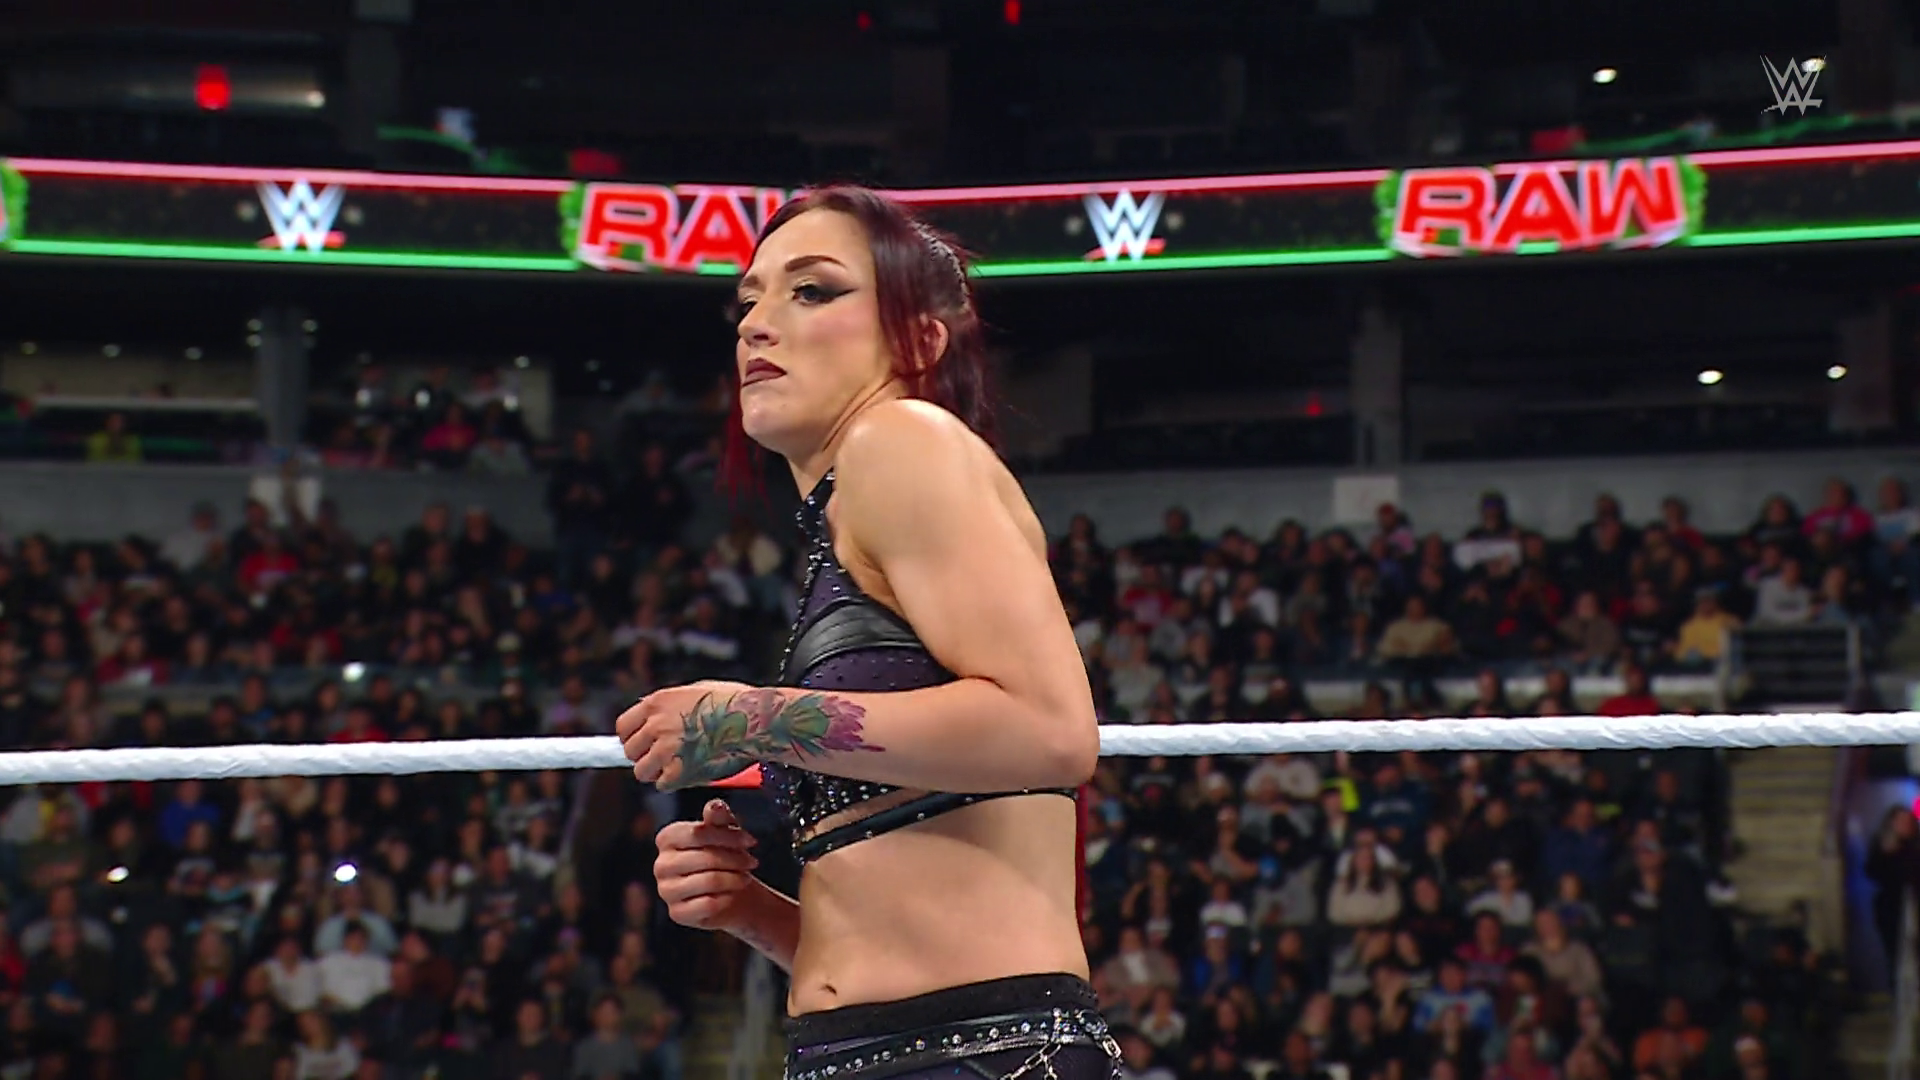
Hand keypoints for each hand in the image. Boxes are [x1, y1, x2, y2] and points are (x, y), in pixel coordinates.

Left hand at [619, 681, 875, 791]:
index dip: (632, 737)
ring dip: (657, 772)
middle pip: (631, 751)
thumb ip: (671, 705)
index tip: (642, 744)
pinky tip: (691, 773)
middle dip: (645, 756)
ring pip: (642, 771)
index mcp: (658, 702)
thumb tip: (654, 717)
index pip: (623, 727)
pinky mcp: (680, 771)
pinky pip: (663, 784)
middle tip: (664, 758)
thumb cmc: (735, 702)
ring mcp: (666, 749)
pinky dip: (674, 782)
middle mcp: (656, 725)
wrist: (756, 719)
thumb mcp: (695, 690)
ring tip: (677, 767)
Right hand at [654, 800, 761, 931]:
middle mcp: (661, 864)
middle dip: (735, 859)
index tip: (750, 841)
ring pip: (709, 881)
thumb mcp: (725, 832)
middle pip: (705, 857)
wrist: (730, 891)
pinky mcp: (677, 913)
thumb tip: (714, 806)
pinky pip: (708, 904)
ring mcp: (666, 890)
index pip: (697, 833)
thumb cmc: (725, 855)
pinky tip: (733, 894)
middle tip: (752, 862)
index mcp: (667, 838)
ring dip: (734, 879)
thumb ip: (719, 817)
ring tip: (746, 877)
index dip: (727, 836)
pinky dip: (727, 898)